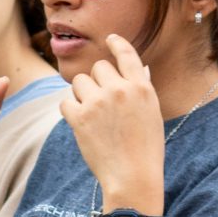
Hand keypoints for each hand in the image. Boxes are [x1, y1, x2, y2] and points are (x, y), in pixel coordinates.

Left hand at [61, 33, 165, 208]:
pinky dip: (70, 112)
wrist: (133, 178)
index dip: (117, 44)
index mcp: (141, 87)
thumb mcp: (152, 115)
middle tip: (102, 104)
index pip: (126, 55)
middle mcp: (120, 90)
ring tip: (92, 116)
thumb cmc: (145, 151)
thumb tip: (135, 70)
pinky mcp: (80, 118)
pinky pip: (65, 102)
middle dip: (97, 81)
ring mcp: (99, 103)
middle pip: (98, 68)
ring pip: (79, 82)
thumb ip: (140, 91)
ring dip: (81, 95)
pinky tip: (80, 124)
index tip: (110, 38)